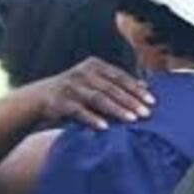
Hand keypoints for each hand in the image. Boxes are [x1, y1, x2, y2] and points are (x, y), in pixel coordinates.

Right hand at [26, 61, 154, 132]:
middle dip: (130, 101)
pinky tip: (105, 127)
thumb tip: (147, 87)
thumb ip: (117, 84)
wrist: (40, 97)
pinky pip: (78, 111)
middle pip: (111, 88)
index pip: (120, 77)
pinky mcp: (59, 101)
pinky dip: (92, 119)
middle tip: (147, 113)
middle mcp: (81, 73)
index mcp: (94, 65)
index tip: (153, 101)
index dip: (136, 88)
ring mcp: (70, 86)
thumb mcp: (96, 83)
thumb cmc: (77, 91)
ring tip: (132, 120)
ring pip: (97, 98)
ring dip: (116, 110)